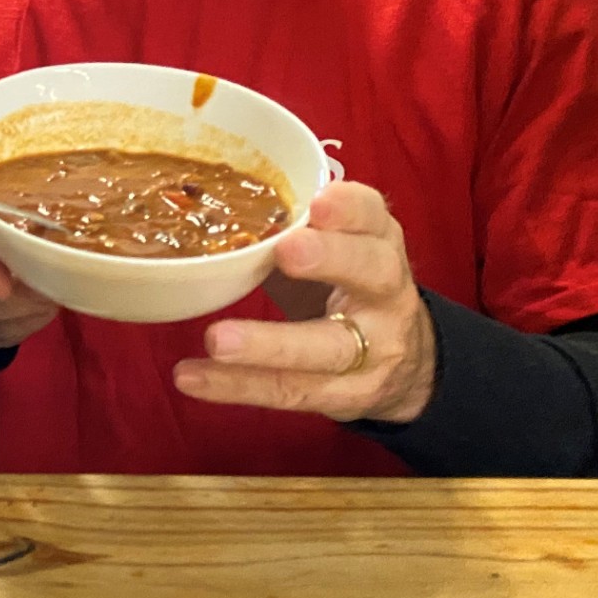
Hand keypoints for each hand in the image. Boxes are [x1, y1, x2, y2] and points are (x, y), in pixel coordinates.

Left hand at [173, 180, 436, 423]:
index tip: (317, 202)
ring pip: (326, 348)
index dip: (349, 208)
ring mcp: (374, 350)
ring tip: (216, 340)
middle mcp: (386, 291)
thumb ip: (289, 228)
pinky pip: (290, 390)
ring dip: (267, 345)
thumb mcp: (333, 248)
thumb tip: (205, 205)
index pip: (373, 215)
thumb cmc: (346, 285)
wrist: (405, 366)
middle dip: (330, 259)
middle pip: (371, 272)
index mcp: (378, 242)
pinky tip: (192, 377)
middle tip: (286, 250)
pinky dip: (236, 386)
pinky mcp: (347, 395)